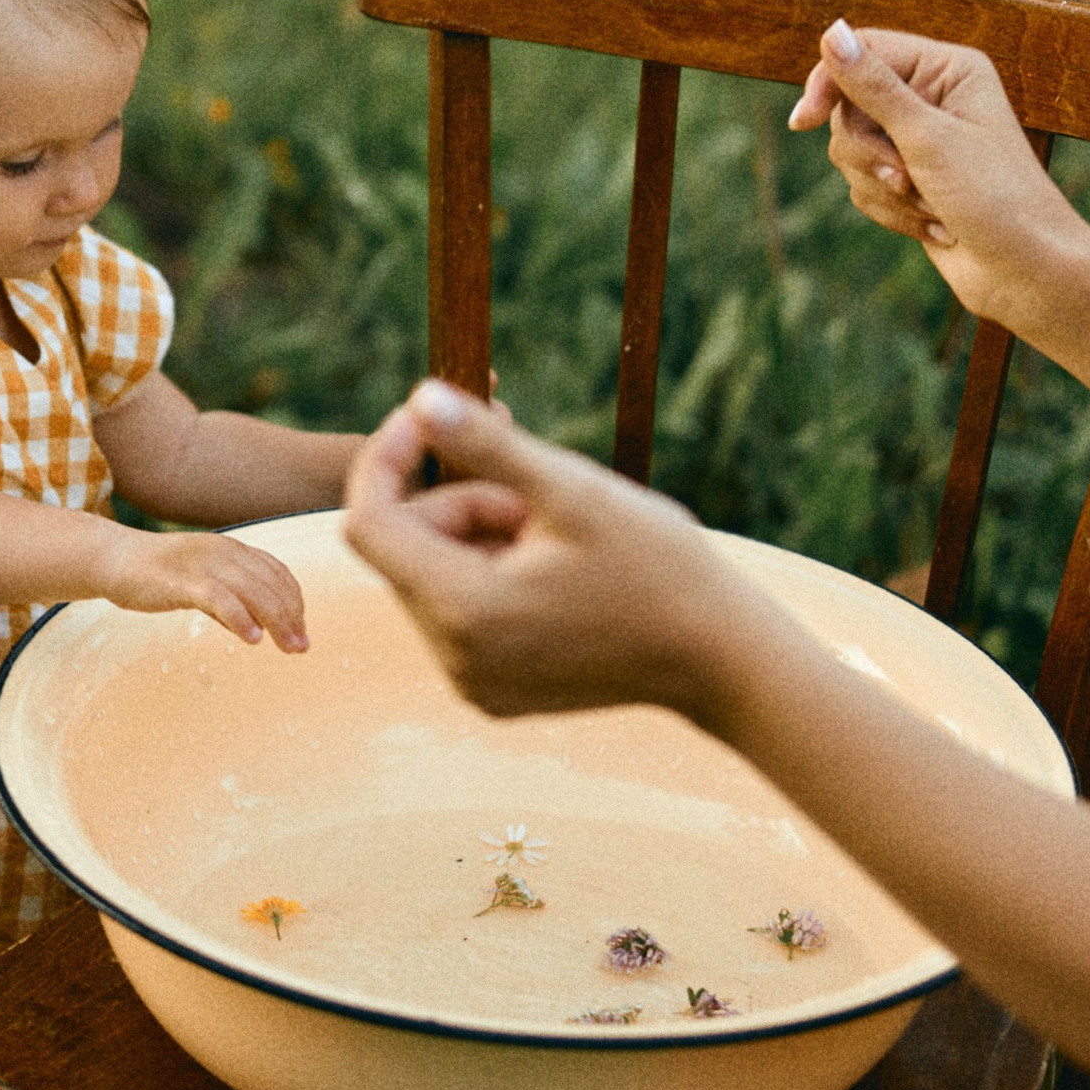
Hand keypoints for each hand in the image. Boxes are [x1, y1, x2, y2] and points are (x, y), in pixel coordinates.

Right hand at [102, 525, 310, 650]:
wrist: (113, 559)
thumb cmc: (157, 575)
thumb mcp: (200, 585)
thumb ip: (227, 603)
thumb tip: (253, 628)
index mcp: (230, 550)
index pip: (277, 572)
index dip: (295, 601)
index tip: (301, 630)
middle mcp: (223, 552)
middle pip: (270, 583)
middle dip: (292, 617)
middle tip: (302, 647)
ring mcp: (202, 564)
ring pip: (252, 590)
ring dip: (276, 620)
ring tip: (288, 647)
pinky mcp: (181, 580)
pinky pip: (218, 598)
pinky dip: (240, 617)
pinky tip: (252, 638)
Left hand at [341, 382, 772, 726]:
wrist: (721, 660)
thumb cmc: (658, 567)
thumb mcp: (571, 490)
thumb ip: (487, 444)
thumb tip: (421, 396)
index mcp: (463, 610)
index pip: (369, 521)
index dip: (387, 457)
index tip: (428, 415)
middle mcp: (454, 659)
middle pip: (406, 548)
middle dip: (458, 501)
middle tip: (537, 493)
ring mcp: (472, 683)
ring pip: (434, 577)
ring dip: (479, 537)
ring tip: (558, 536)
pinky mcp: (494, 693)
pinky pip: (461, 615)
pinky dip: (491, 577)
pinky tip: (559, 574)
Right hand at [786, 21, 1089, 330]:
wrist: (1025, 273)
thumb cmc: (994, 198)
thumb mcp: (928, 138)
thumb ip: (873, 87)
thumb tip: (831, 32)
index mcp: (947, 69)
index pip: (863, 52)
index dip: (828, 83)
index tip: (804, 121)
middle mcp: (932, 97)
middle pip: (848, 107)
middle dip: (869, 153)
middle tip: (906, 177)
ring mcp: (919, 141)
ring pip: (850, 151)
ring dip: (883, 188)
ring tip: (929, 207)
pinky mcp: (909, 180)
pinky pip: (862, 185)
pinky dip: (891, 211)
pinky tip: (934, 226)